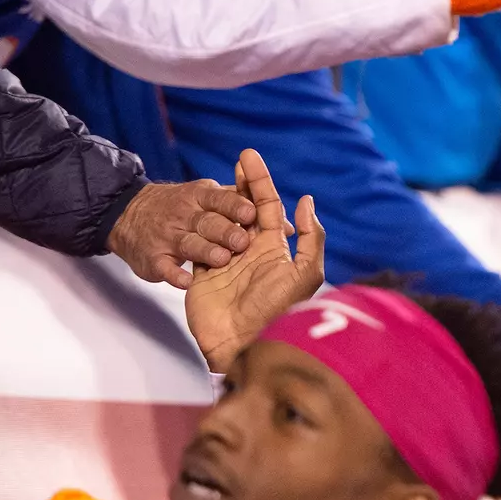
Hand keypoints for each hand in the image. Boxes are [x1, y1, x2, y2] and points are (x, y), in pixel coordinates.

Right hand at [107, 179, 256, 289]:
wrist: (128, 215)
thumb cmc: (184, 209)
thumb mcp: (209, 198)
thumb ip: (244, 208)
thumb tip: (287, 227)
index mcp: (200, 198)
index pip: (219, 200)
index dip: (235, 206)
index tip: (252, 212)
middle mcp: (185, 216)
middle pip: (207, 222)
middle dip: (225, 230)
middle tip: (242, 241)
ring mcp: (167, 238)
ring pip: (188, 243)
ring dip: (204, 251)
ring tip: (221, 259)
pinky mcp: (154, 259)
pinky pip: (164, 267)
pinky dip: (174, 274)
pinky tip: (186, 282)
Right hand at [185, 149, 325, 372]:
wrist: (243, 343)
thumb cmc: (277, 310)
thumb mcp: (304, 273)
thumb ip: (309, 237)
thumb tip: (305, 200)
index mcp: (274, 248)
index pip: (266, 206)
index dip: (259, 181)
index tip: (248, 156)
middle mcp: (250, 251)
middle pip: (242, 209)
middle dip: (240, 183)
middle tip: (240, 160)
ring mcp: (225, 261)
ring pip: (219, 221)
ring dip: (218, 205)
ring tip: (219, 190)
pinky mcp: (202, 273)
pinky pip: (197, 243)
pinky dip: (195, 227)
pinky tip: (191, 211)